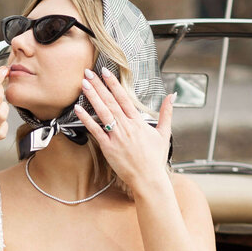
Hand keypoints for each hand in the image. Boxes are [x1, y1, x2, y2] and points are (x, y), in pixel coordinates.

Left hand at [75, 70, 171, 196]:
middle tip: (88, 72)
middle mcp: (127, 126)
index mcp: (138, 122)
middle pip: (110, 101)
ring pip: (102, 112)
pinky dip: (86, 119)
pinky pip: (95, 130)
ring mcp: (116, 136)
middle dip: (99, 86)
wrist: (148, 178)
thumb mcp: (164, 133)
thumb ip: (166, 113)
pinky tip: (78, 109)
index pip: (124, 97)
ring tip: (84, 84)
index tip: (106, 72)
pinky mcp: (108, 147)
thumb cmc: (155, 158)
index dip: (114, 83)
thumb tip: (172, 96)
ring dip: (92, 97)